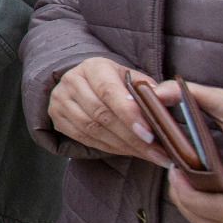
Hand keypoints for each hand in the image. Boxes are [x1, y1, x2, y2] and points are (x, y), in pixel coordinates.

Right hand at [47, 57, 170, 164]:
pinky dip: (109, 148)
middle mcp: (72, 80)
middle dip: (131, 137)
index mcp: (94, 67)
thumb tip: (166, 97)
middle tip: (157, 153)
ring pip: (92, 129)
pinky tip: (127, 151)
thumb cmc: (116, 82)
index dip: (129, 115)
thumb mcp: (135, 79)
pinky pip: (84, 138)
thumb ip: (153, 89)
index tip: (150, 134)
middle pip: (101, 114)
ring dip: (122, 146)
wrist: (86, 84)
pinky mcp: (57, 117)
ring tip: (147, 155)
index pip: (110, 92)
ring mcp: (60, 99)